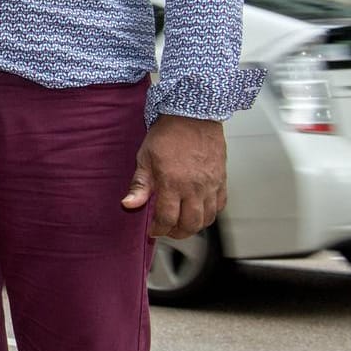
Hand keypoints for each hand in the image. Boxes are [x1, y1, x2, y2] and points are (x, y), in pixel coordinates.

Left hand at [122, 114, 227, 239]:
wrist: (193, 116)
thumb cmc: (167, 135)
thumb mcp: (145, 158)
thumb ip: (140, 185)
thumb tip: (128, 205)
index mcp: (173, 183)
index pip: (167, 219)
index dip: (159, 229)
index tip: (153, 231)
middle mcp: (195, 187)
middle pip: (190, 224)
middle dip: (177, 233)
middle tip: (167, 231)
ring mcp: (211, 185)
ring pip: (207, 218)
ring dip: (194, 226)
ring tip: (181, 224)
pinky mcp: (222, 180)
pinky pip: (220, 205)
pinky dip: (210, 214)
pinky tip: (199, 211)